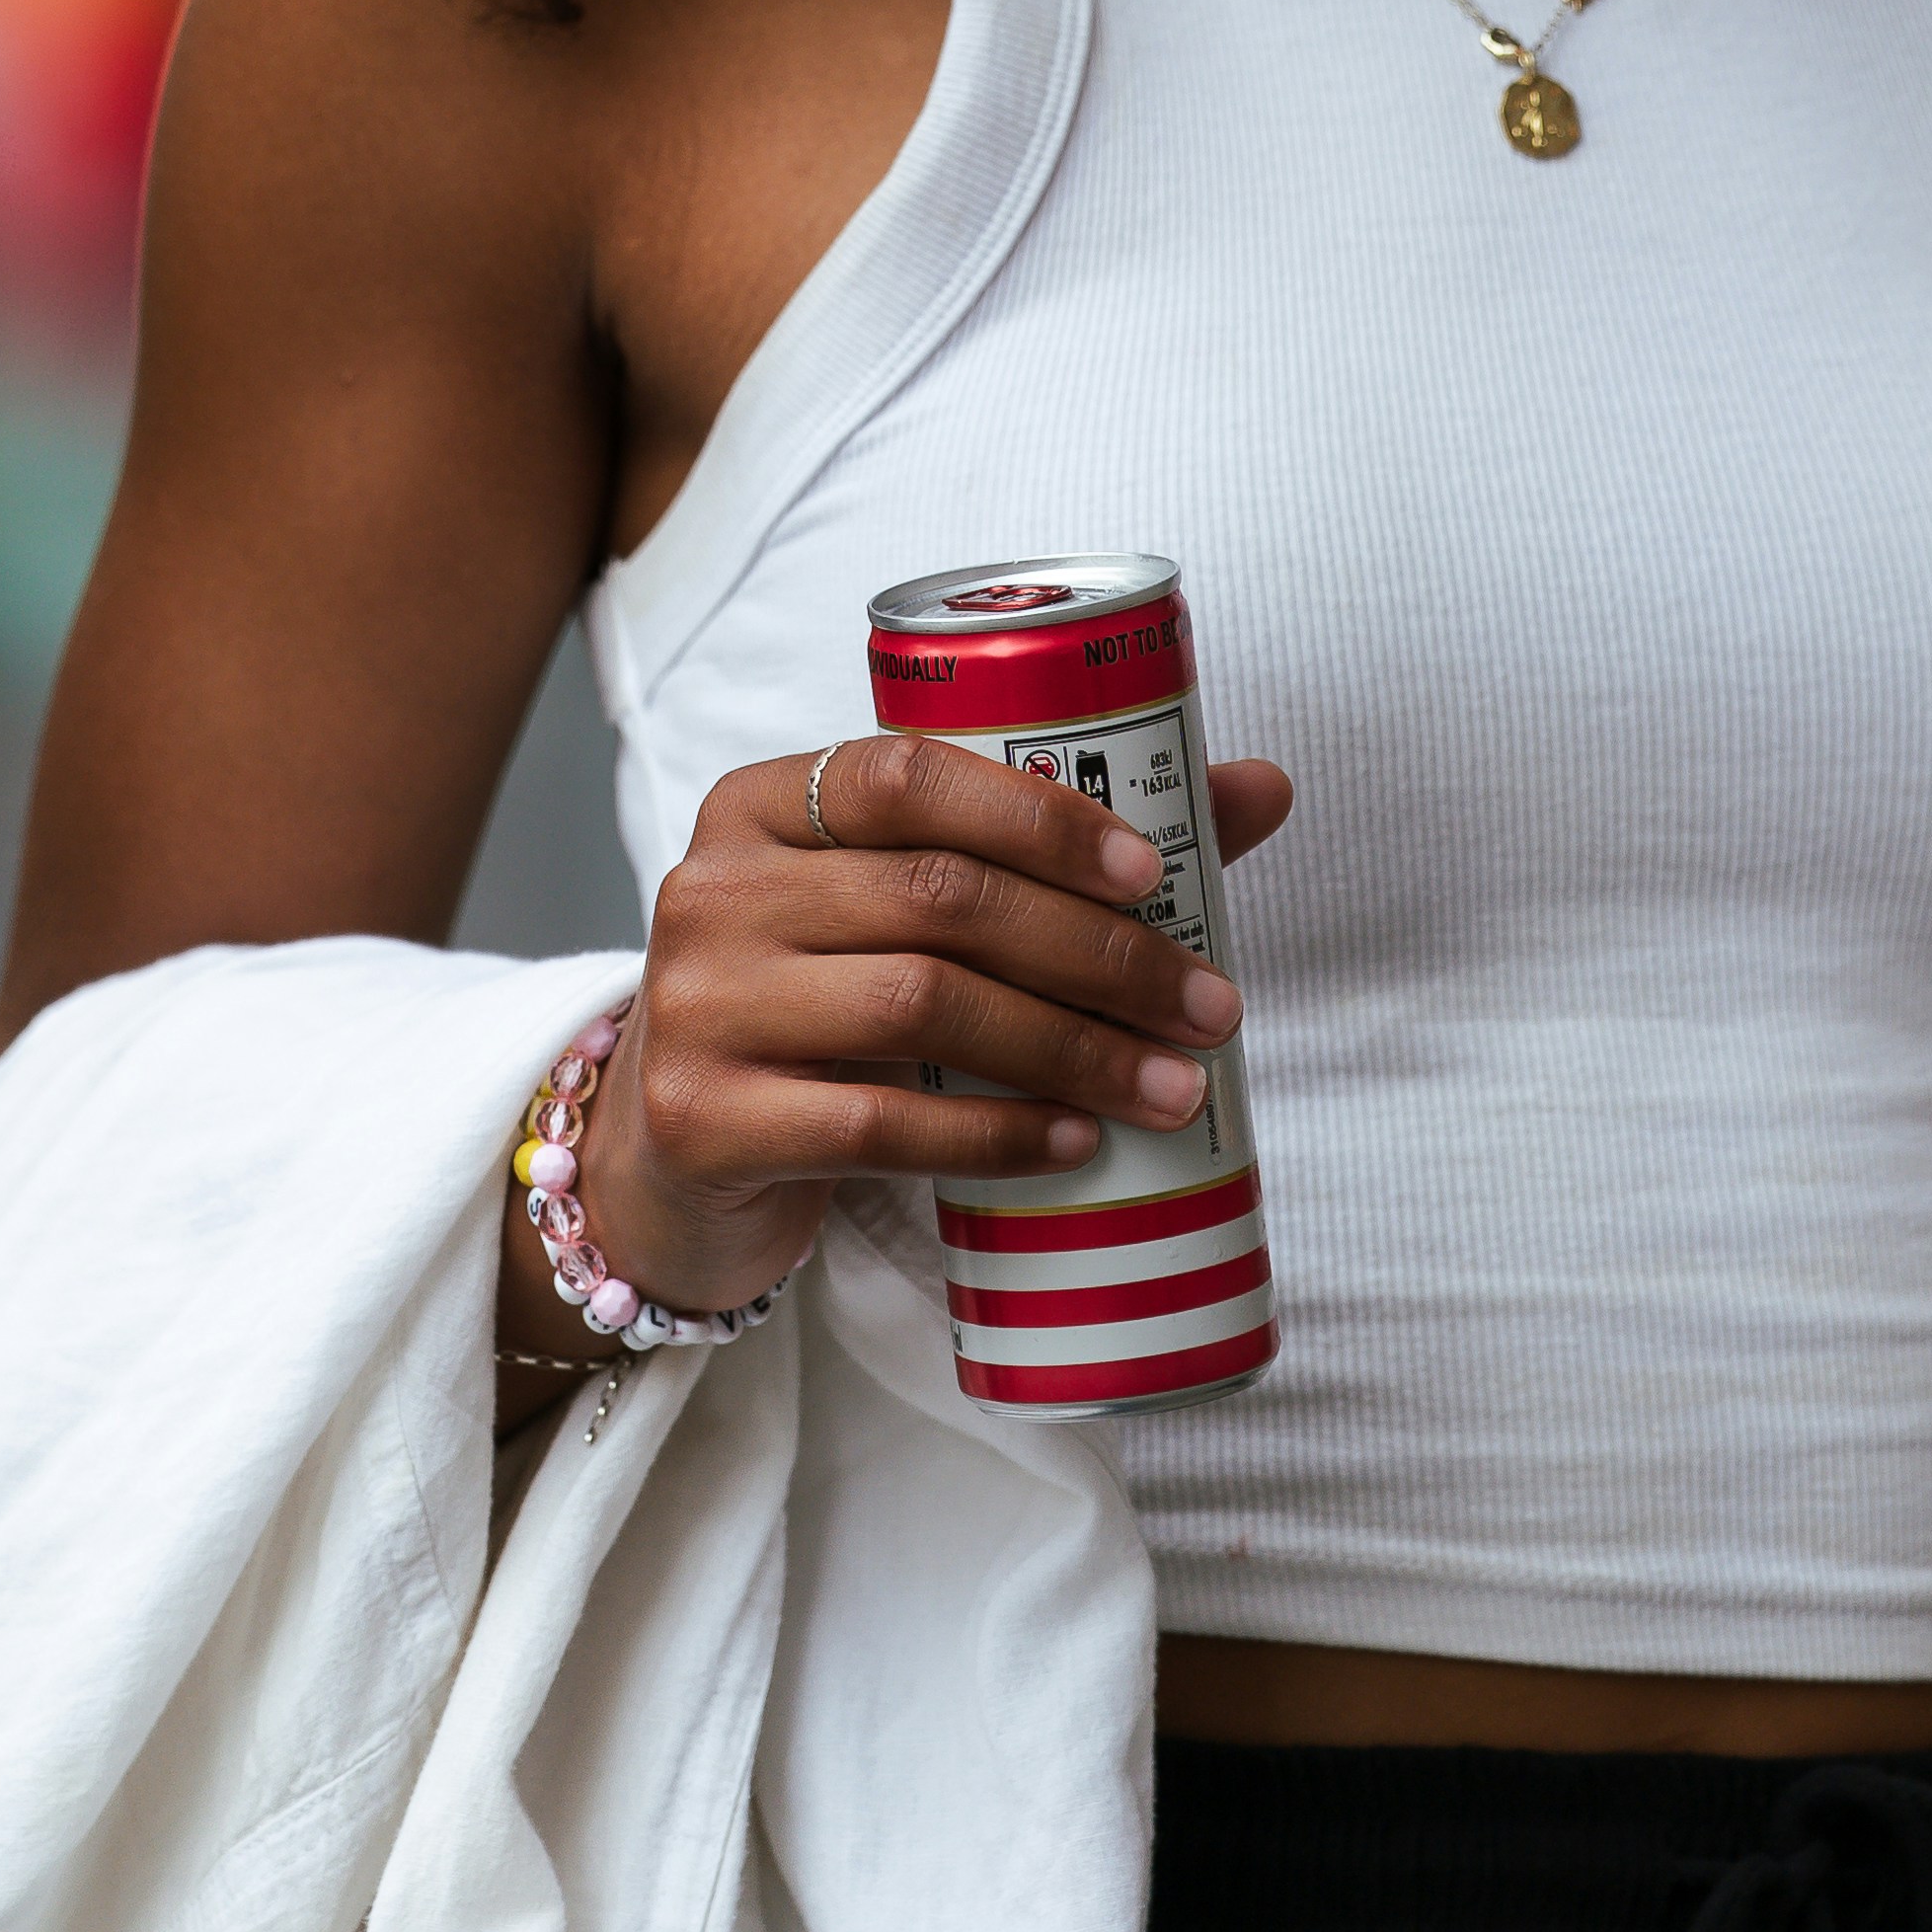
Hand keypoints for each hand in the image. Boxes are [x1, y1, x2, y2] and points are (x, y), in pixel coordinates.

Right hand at [513, 731, 1295, 1344]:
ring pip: (920, 1007)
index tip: (1155, 873)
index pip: (908, 774)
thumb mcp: (901, 915)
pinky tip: (1074, 1142)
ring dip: (1070, 1048)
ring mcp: (698, 1004)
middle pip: (937, 900)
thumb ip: (1059, 851)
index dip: (1040, 817)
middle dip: (1097, 953)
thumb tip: (1260, 787)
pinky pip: (880, 1123)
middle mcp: (714, 887)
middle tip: (1204, 1006)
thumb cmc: (821, 1007)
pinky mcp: (705, 1120)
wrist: (671, 1157)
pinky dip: (996, 1135)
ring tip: (1166, 1084)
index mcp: (763, 803)